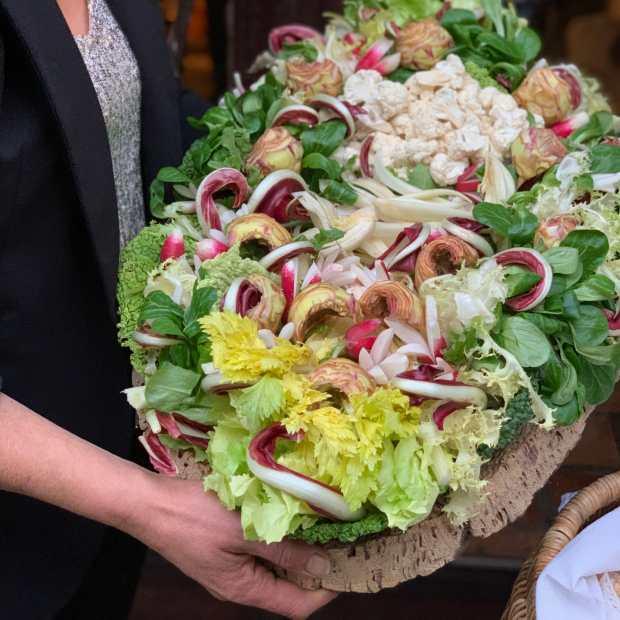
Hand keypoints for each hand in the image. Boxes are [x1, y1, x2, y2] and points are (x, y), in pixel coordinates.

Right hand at [128, 475, 336, 617]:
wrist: (150, 504)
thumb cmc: (193, 517)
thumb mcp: (243, 532)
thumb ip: (284, 552)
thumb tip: (323, 567)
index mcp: (244, 588)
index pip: (296, 606)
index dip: (326, 592)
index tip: (349, 567)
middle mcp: (239, 585)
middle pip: (287, 589)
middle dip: (315, 569)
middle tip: (340, 540)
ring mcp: (231, 568)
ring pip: (275, 568)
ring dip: (297, 552)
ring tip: (320, 527)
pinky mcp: (224, 550)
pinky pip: (260, 552)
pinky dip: (279, 540)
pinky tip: (290, 519)